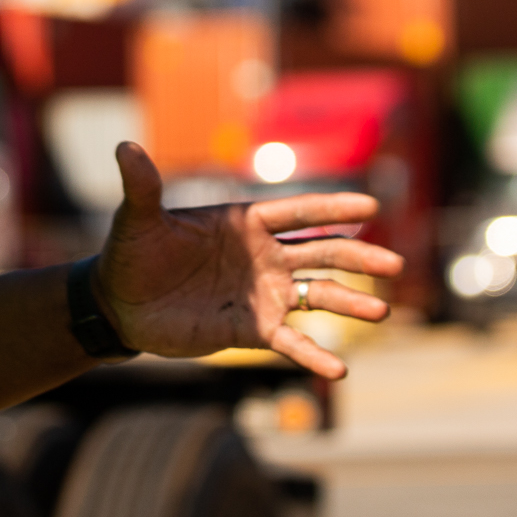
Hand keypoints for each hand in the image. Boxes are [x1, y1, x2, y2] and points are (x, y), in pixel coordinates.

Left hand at [92, 142, 403, 378]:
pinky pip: (292, 341)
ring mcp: (263, 294)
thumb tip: (125, 146)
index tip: (370, 204)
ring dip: (349, 302)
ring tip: (381, 311)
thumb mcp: (137, 221)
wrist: (121, 305)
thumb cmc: (131, 255)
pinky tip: (339, 370)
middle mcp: (264, 257)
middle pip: (321, 252)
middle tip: (394, 265)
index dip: (331, 208)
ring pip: (318, 295)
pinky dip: (315, 355)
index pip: (297, 212)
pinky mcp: (253, 330)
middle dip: (358, 256)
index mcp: (245, 224)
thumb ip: (142, 187)